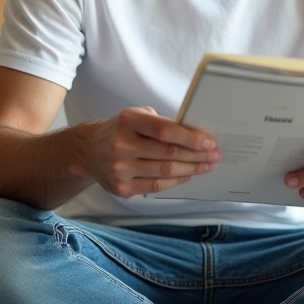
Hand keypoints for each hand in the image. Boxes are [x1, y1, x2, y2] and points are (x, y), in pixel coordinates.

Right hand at [77, 107, 219, 197]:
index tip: (209, 142)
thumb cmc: (120, 131)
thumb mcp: (137, 116)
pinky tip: (188, 174)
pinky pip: (156, 186)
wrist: (89, 151)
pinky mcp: (122, 187)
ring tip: (207, 165)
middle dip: (197, 155)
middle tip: (214, 155)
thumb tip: (196, 134)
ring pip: (165, 172)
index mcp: (127, 121)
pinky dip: (176, 181)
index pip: (165, 130)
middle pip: (168, 153)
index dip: (190, 137)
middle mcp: (121, 145)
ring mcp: (120, 169)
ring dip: (192, 169)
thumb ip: (162, 124)